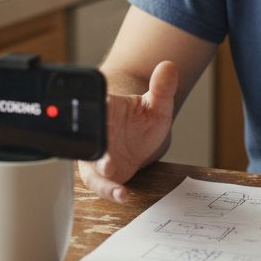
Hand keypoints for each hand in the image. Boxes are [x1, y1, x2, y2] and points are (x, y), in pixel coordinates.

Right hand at [78, 60, 178, 202]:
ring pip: (90, 165)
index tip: (103, 122)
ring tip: (112, 177)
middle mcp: (95, 132)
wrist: (138, 137)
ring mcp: (95, 154)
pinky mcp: (98, 174)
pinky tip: (123, 195)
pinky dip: (108, 190)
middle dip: (95, 150)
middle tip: (107, 161)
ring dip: (98, 174)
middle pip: (90, 140)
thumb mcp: (158, 105)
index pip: (96, 109)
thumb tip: (170, 66)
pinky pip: (98, 183)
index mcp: (105, 108)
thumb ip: (163, 88)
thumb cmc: (143, 119)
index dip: (98, 117)